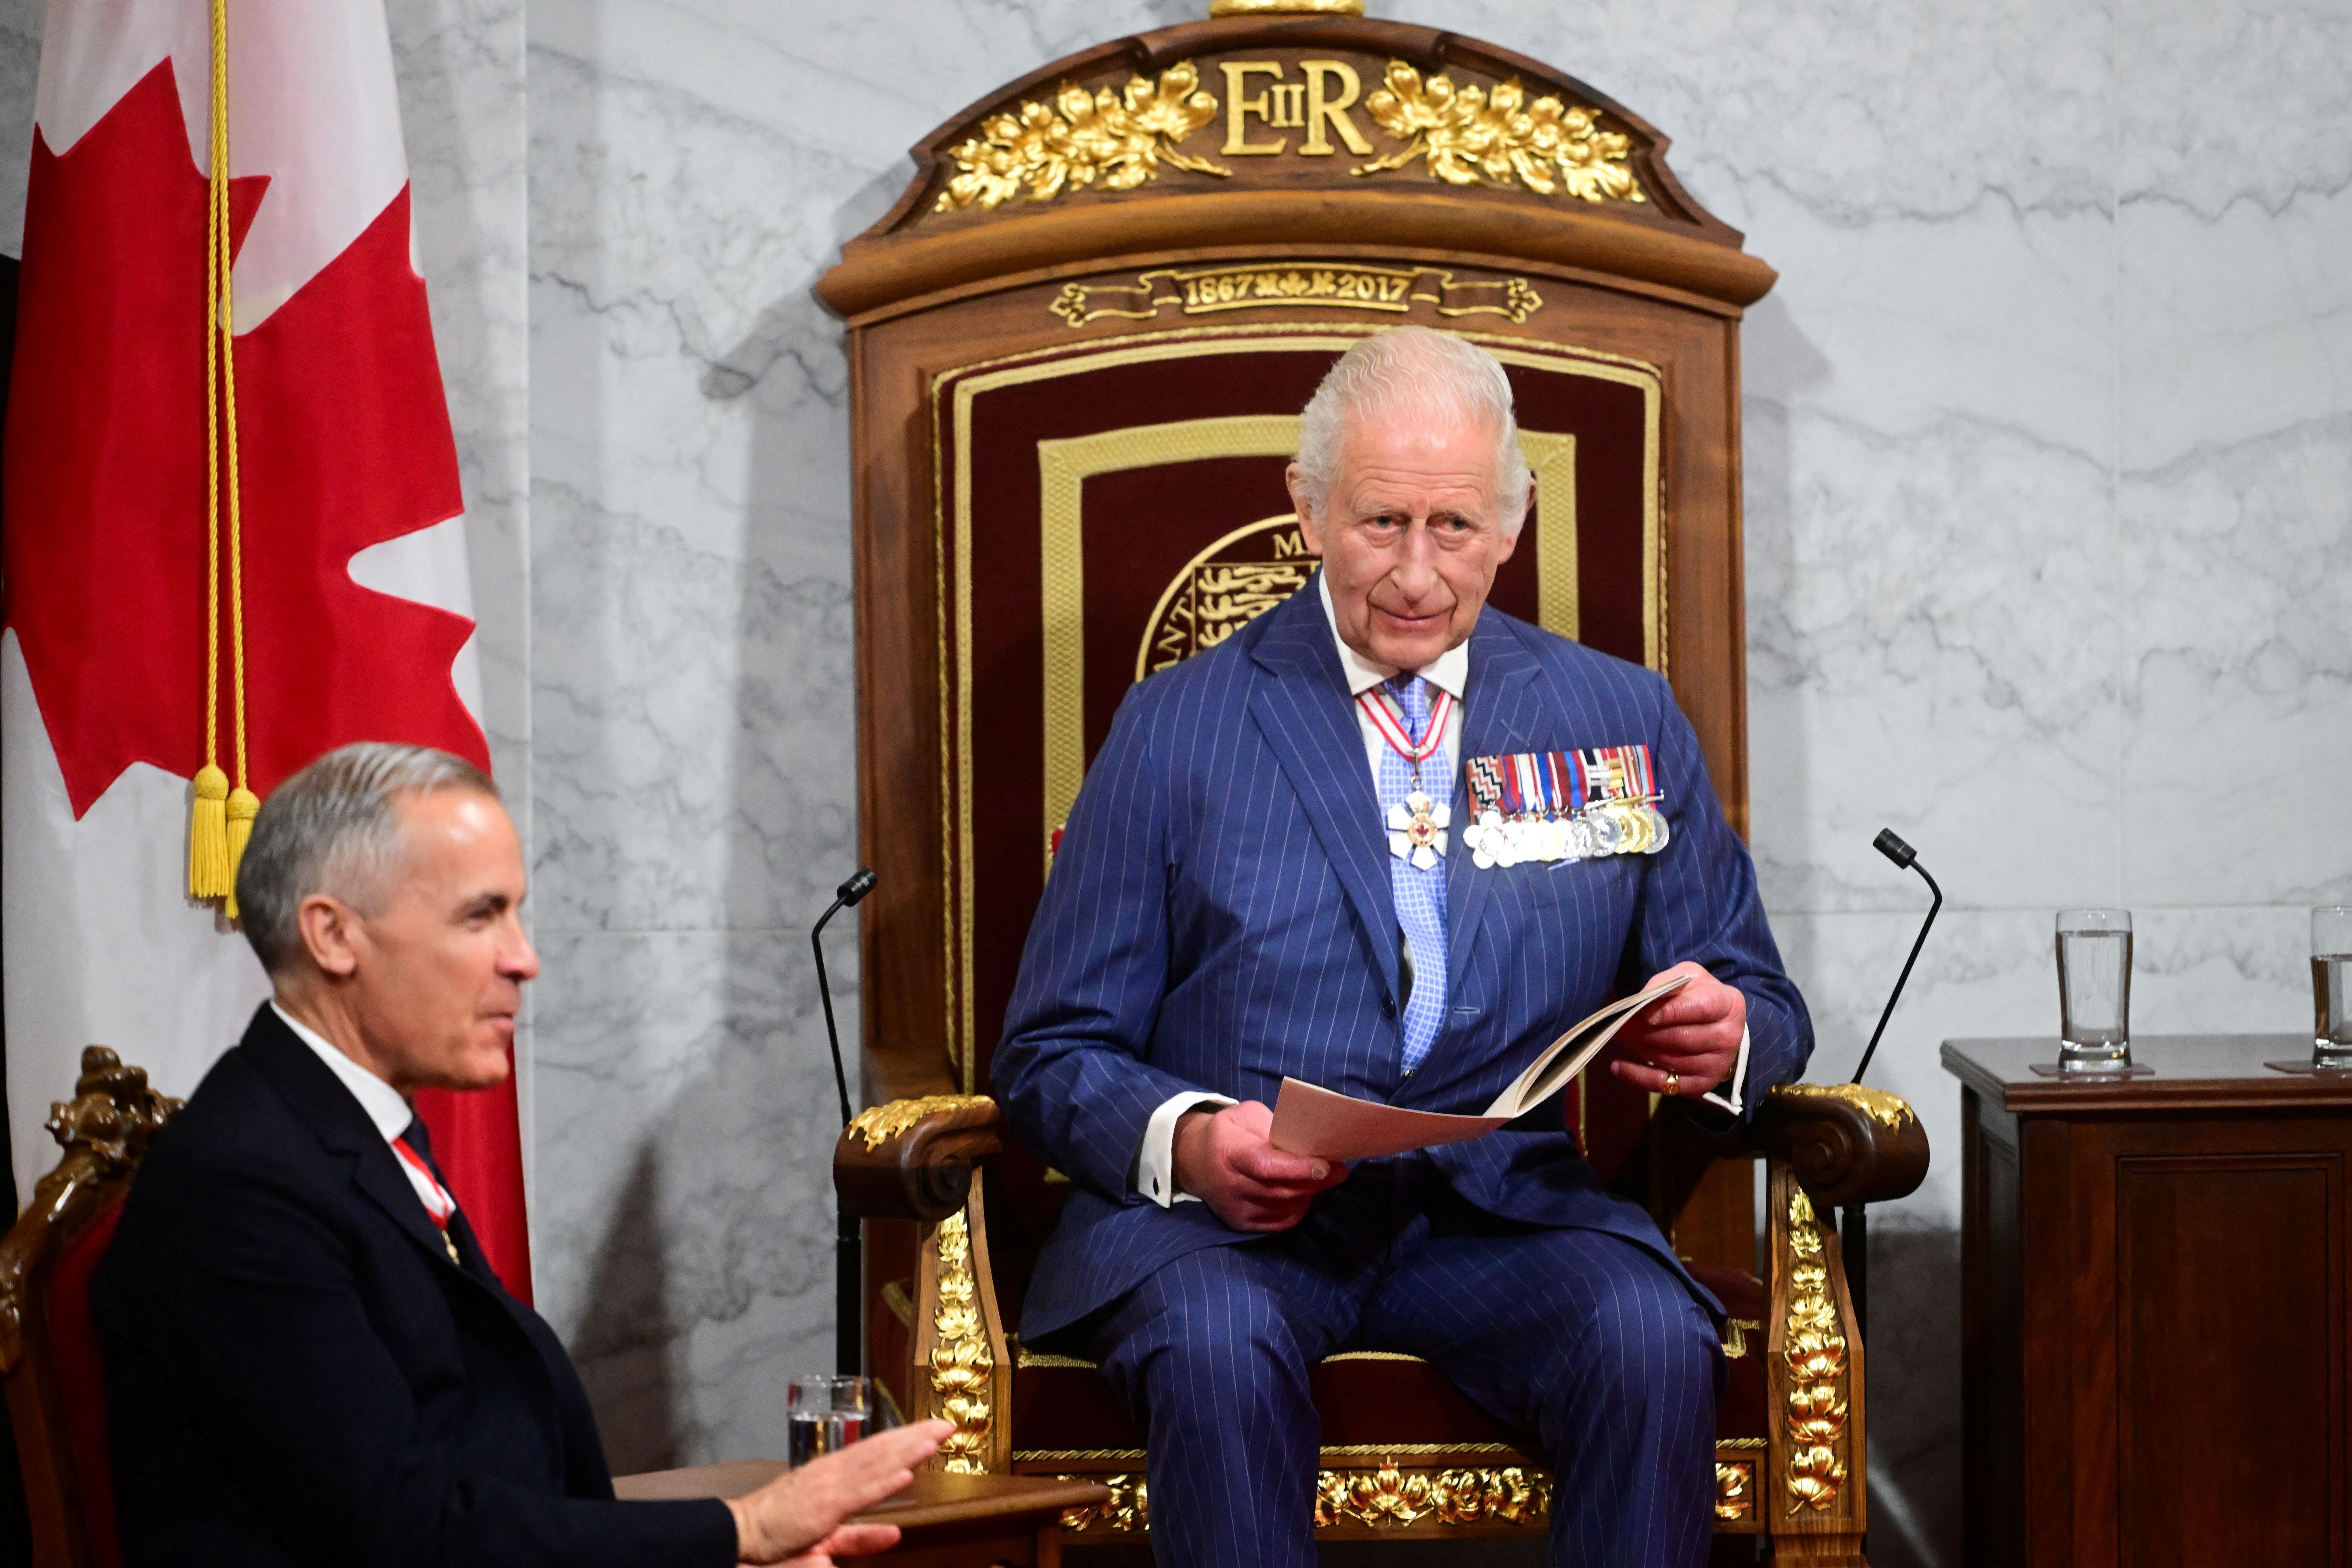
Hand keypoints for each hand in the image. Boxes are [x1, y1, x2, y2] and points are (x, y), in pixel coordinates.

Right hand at [727, 1420, 950, 1563]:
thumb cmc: (777, 1532)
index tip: (932, 1430)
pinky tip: (905, 1472)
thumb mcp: (826, 1537)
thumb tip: (893, 1533)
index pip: (875, 1452)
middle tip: (946, 1424)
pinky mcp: (823, 1508)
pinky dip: (882, 1482)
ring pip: (875, 1464)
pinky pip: (858, 1494)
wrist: (740, 1532)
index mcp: (833, 1475)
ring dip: (907, 1450)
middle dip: (915, 1436)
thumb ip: (860, 1536)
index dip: (905, 1439)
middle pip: (881, 1451)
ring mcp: (828, 1488)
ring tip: (936, 1438)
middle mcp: (833, 1473)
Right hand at [1171, 1100, 1347, 1231]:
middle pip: (1280, 1190)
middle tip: (1340, 1170)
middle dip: (1315, 1182)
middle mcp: (1230, 1185)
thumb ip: (1273, 1127)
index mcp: (1229, 1152)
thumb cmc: (1227, 1132)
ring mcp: (1235, 1209)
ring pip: (1284, 1207)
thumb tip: (1307, 1143)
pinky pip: (1280, 1221)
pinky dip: (1298, 1207)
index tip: (1326, 1165)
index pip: (1265, 1165)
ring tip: (1323, 1178)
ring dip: (1309, 1194)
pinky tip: (1304, 1193)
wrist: (1192, 1160)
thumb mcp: (1246, 1115)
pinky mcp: (1241, 1224)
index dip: (1297, 1168)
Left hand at [1609, 961, 1744, 1099]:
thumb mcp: (1686, 977)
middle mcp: (1728, 1037)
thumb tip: (1642, 1004)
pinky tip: (1618, 1066)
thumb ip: (1666, 985)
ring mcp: (1717, 1064)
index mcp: (1729, 1004)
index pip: (1700, 1008)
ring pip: (1671, 1060)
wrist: (1718, 1024)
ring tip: (1618, 1036)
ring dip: (1639, 1049)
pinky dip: (1638, 1076)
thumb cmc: (1697, 995)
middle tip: (1619, 1024)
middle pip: (1681, 1037)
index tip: (1644, 1013)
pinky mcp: (1702, 1085)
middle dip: (1644, 1031)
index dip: (1671, 1012)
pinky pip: (1666, 1085)